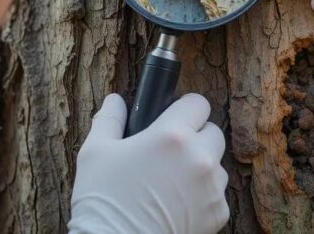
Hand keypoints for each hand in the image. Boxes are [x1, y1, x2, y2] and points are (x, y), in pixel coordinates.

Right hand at [68, 93, 229, 233]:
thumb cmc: (103, 202)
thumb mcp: (95, 153)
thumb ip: (109, 119)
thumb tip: (116, 100)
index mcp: (172, 136)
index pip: (198, 103)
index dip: (184, 108)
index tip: (174, 117)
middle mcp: (199, 158)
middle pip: (213, 132)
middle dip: (195, 137)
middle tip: (169, 152)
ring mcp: (212, 188)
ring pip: (217, 163)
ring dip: (201, 166)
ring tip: (171, 181)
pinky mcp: (218, 213)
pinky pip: (216, 193)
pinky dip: (202, 195)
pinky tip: (177, 202)